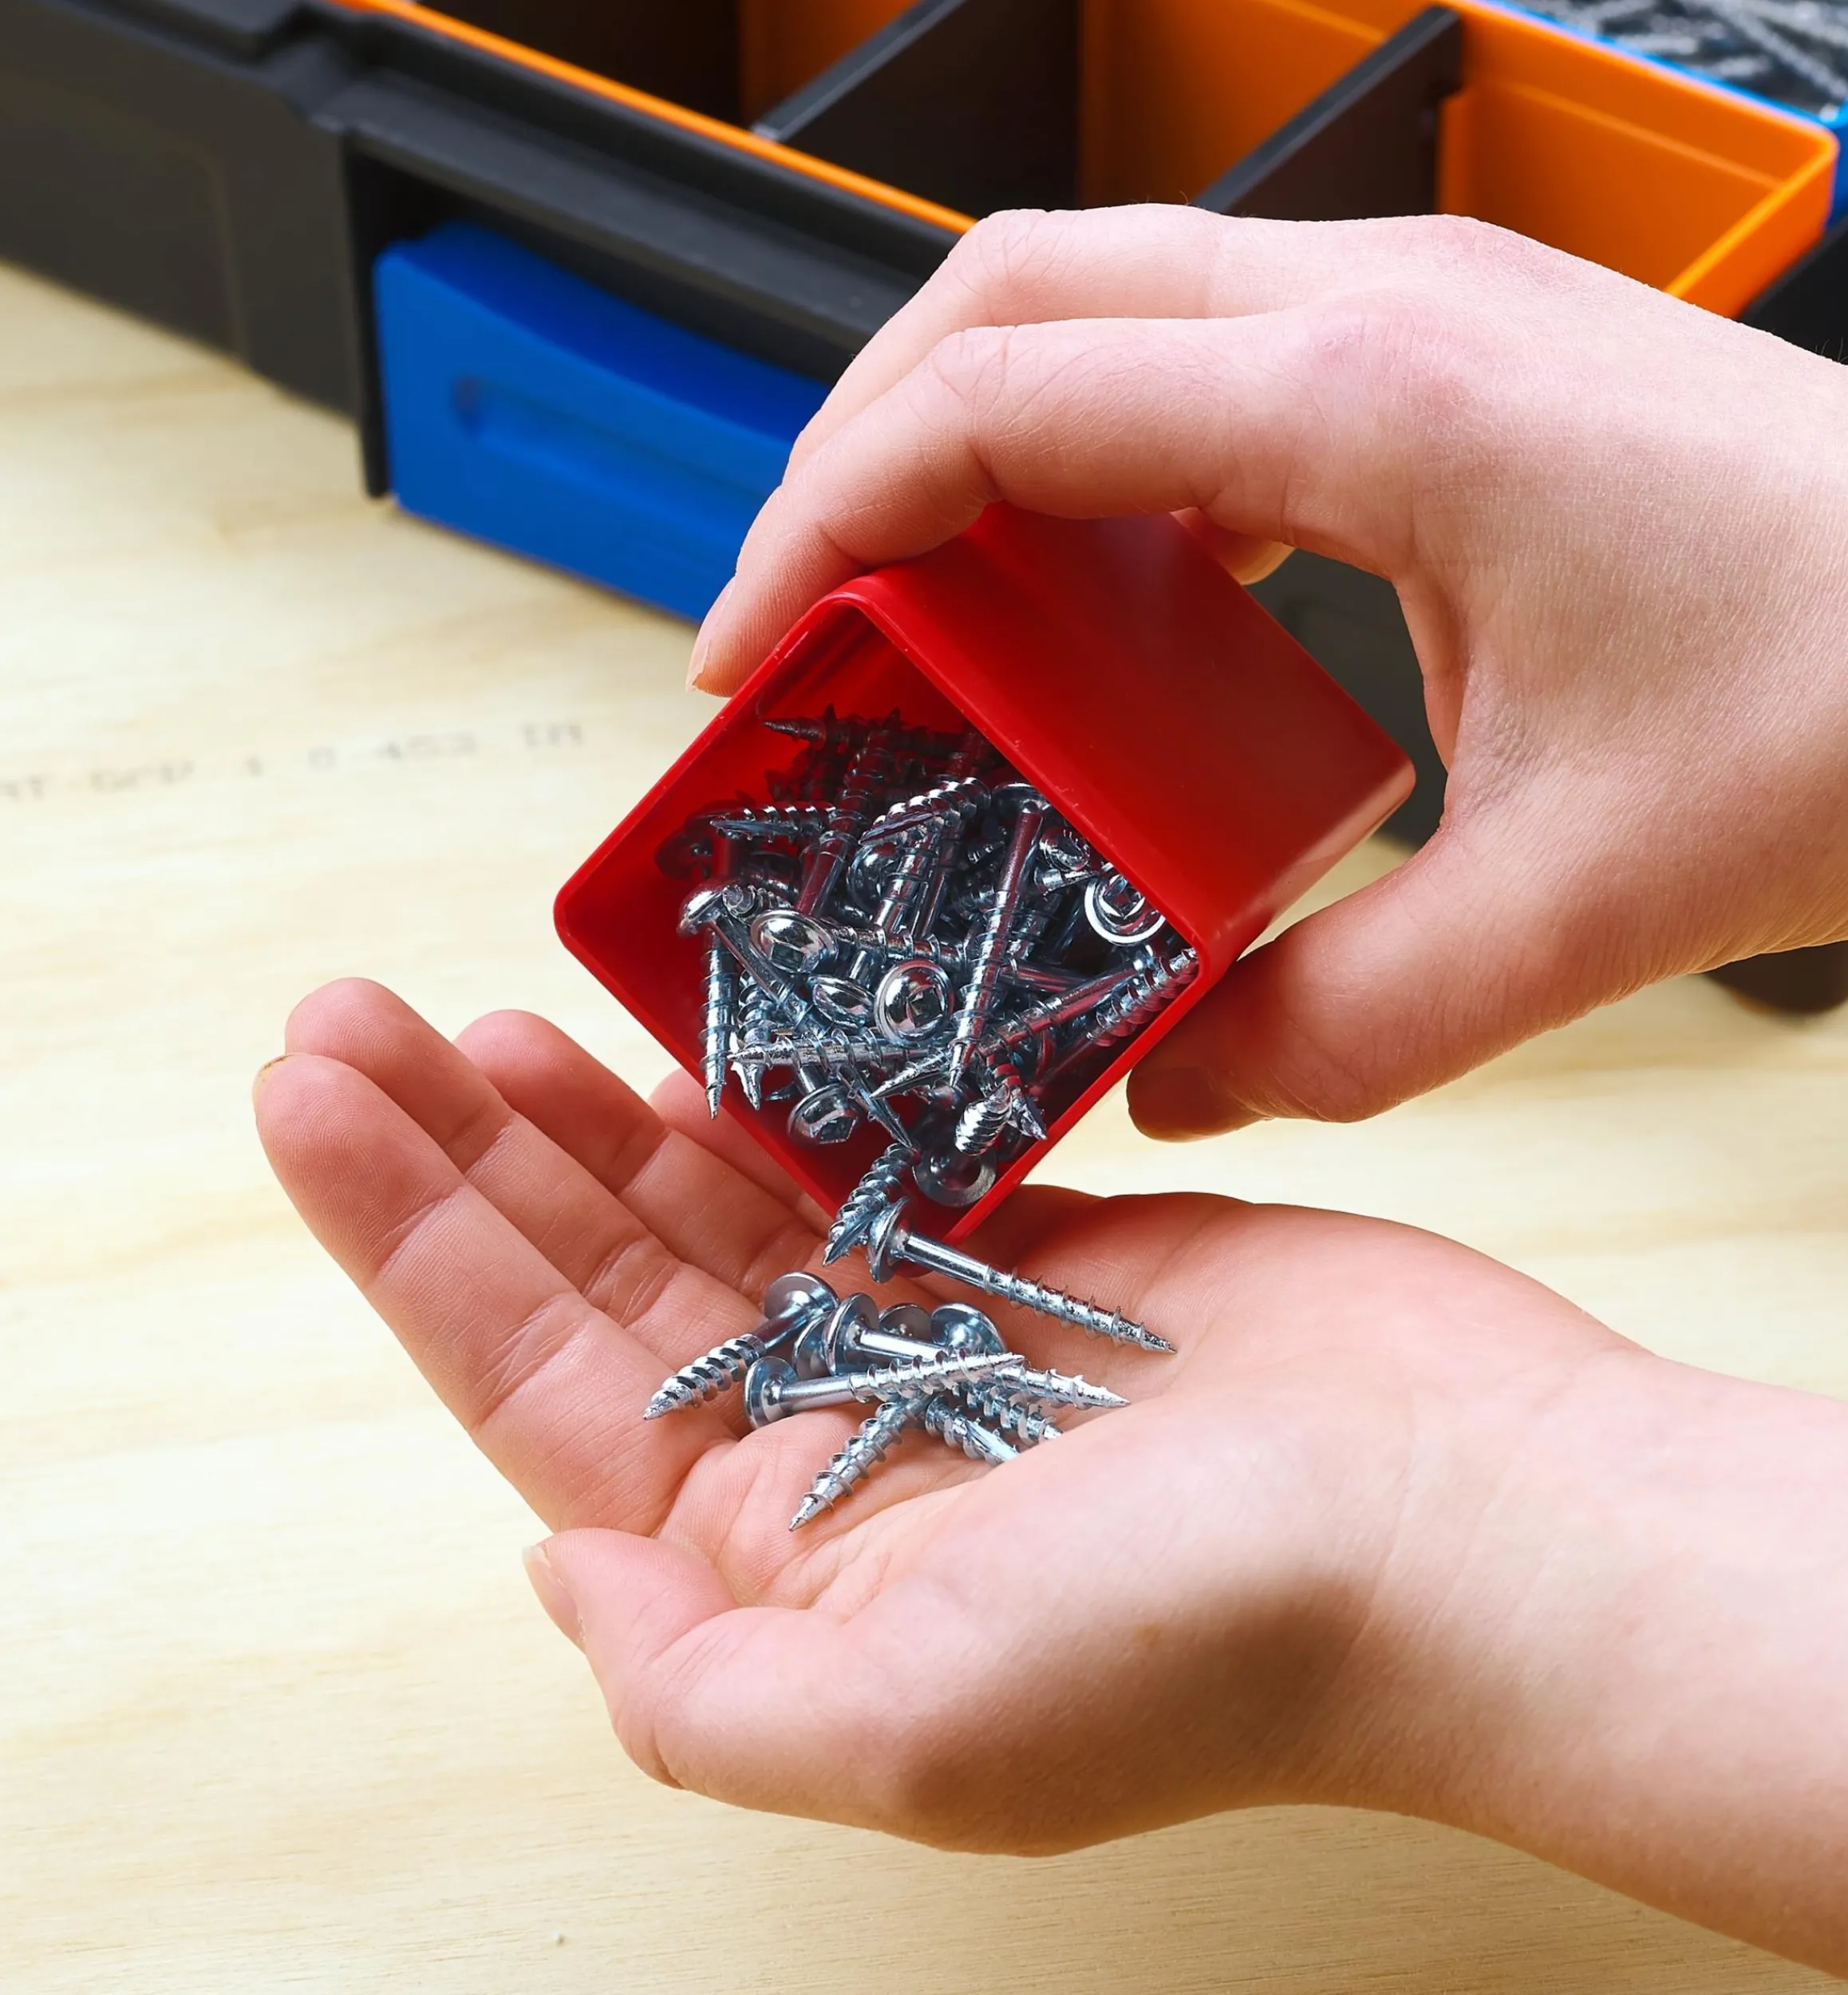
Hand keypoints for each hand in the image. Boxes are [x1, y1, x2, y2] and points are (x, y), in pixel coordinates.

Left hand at [256, 981, 1847, 1970]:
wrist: (1464, 1523)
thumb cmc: (1211, 1638)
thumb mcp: (914, 1734)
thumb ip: (694, 1688)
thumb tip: (549, 1569)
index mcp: (779, 1563)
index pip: (538, 1382)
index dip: (413, 1239)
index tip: (315, 1099)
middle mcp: (836, 1453)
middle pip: (599, 1279)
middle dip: (465, 1152)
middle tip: (349, 1015)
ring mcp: (932, 1339)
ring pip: (713, 1209)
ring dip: (592, 1113)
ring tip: (478, 1014)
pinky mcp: (1037, 1246)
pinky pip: (861, 1161)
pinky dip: (769, 1100)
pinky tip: (677, 1041)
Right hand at [688, 208, 1847, 1135]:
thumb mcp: (1566, 912)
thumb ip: (1336, 1022)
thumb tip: (1173, 1074)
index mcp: (1378, 402)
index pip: (997, 398)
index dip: (826, 520)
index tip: (752, 648)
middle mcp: (1382, 309)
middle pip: (1007, 289)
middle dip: (856, 446)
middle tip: (798, 619)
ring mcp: (1417, 310)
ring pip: (1096, 297)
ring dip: (967, 434)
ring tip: (909, 605)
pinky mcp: (1446, 357)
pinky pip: (1201, 358)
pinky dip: (1093, 457)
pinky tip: (1092, 594)